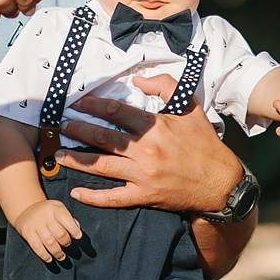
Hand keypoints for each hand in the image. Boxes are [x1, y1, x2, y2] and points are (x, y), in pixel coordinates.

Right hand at [10, 197, 82, 263]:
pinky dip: (44, 255)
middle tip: (67, 245)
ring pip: (49, 242)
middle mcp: (45, 215)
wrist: (26, 209)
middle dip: (66, 242)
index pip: (66, 219)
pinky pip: (37, 247)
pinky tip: (49, 259)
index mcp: (55, 208)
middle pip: (59, 234)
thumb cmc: (48, 213)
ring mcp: (35, 224)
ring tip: (61, 256)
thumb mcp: (59, 209)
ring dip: (57, 252)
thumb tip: (77, 232)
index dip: (74, 229)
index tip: (78, 237)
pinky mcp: (27, 233)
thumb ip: (69, 220)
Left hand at [59, 76, 243, 213]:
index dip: (94, 105)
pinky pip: (113, 198)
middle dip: (79, 130)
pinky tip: (76, 193)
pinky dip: (93, 197)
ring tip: (59, 154)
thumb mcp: (191, 108)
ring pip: (101, 166)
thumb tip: (139, 81)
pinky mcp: (144, 196)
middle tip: (63, 125)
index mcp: (156, 127)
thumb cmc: (205, 144)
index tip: (80, 102)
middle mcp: (146, 151)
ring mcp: (143, 176)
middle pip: (103, 138)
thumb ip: (166, 87)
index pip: (117, 112)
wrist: (220, 183)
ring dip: (77, 160)